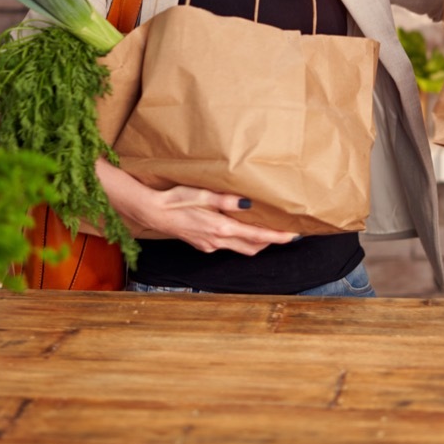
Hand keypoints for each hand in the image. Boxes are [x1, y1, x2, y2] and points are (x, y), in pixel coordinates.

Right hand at [96, 159, 297, 254]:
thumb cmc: (173, 199)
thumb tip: (248, 203)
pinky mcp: (201, 244)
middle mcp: (217, 241)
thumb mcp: (200, 194)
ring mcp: (208, 245)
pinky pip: (226, 245)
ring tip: (268, 230)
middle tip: (286, 232)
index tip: (294, 235)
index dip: (278, 237)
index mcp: (219, 228)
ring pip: (240, 248)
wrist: (149, 211)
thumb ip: (225, 200)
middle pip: (252, 247)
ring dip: (255, 242)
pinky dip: (238, 240)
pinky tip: (237, 229)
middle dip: (270, 241)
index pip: (257, 236)